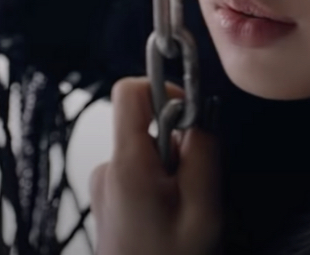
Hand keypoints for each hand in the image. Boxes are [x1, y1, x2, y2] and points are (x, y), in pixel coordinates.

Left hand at [89, 77, 222, 254]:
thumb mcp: (203, 210)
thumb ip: (203, 154)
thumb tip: (200, 115)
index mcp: (127, 165)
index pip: (129, 91)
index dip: (163, 86)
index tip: (191, 110)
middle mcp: (107, 170)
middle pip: (146, 125)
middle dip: (179, 145)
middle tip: (198, 188)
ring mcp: (105, 188)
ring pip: (148, 154)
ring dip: (173, 173)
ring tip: (185, 215)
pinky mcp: (109, 204)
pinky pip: (141, 177)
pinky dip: (162, 189)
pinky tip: (172, 223)